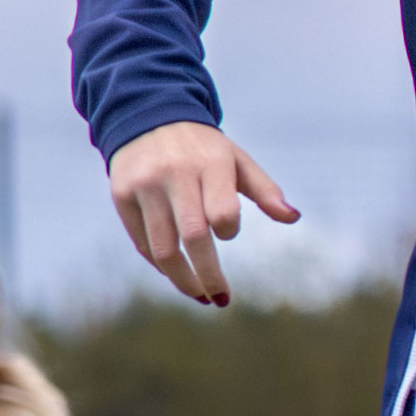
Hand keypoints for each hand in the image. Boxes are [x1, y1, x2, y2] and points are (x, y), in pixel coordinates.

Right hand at [106, 121, 300, 308]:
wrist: (146, 116)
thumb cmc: (202, 148)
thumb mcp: (236, 160)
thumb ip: (265, 190)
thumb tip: (293, 217)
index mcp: (209, 163)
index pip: (222, 212)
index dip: (229, 230)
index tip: (228, 232)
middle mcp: (174, 174)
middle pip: (193, 236)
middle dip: (209, 275)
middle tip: (221, 299)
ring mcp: (144, 185)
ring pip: (163, 248)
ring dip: (183, 280)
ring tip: (201, 296)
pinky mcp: (121, 195)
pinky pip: (142, 242)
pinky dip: (160, 265)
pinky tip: (177, 276)